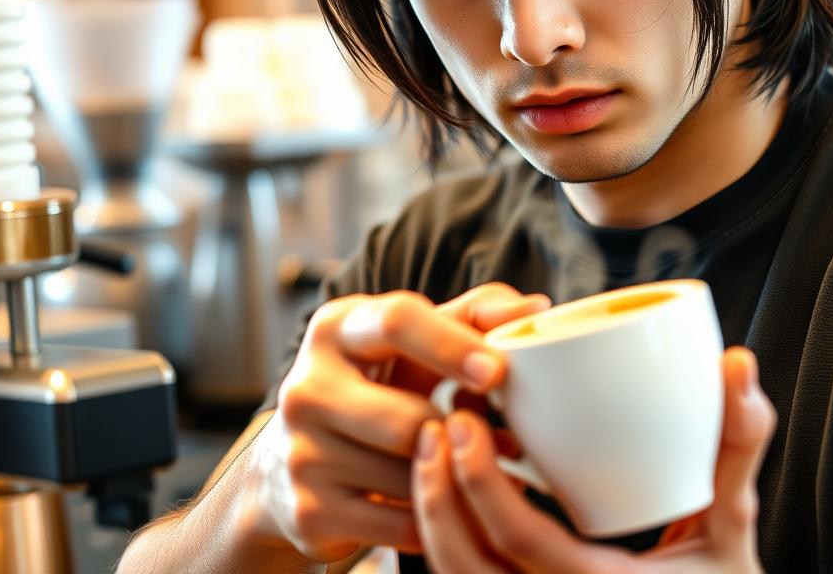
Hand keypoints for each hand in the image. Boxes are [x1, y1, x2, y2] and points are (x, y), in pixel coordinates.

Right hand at [245, 284, 550, 562]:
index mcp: (336, 327)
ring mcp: (302, 451)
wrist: (297, 460)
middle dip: (457, 432)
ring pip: (407, 473)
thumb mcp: (413, 342)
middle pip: (407, 416)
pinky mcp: (309, 511)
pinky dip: (435, 518)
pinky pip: (398, 523)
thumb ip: (473, 317)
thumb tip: (535, 310)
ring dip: (452, 476)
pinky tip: (448, 503)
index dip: (452, 345)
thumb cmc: (377, 383)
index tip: (497, 372)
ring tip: (476, 467)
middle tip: (501, 440)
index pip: (396, 322)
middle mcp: (307, 385)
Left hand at [411, 346, 776, 573]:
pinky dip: (445, 539)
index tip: (460, 416)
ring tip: (428, 449)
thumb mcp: (734, 524)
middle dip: (437, 493)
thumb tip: (736, 363)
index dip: (479, 481)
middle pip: (466, 568)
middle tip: (434, 422)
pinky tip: (442, 489)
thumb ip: (736, 446)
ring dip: (431, 515)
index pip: (519, 543)